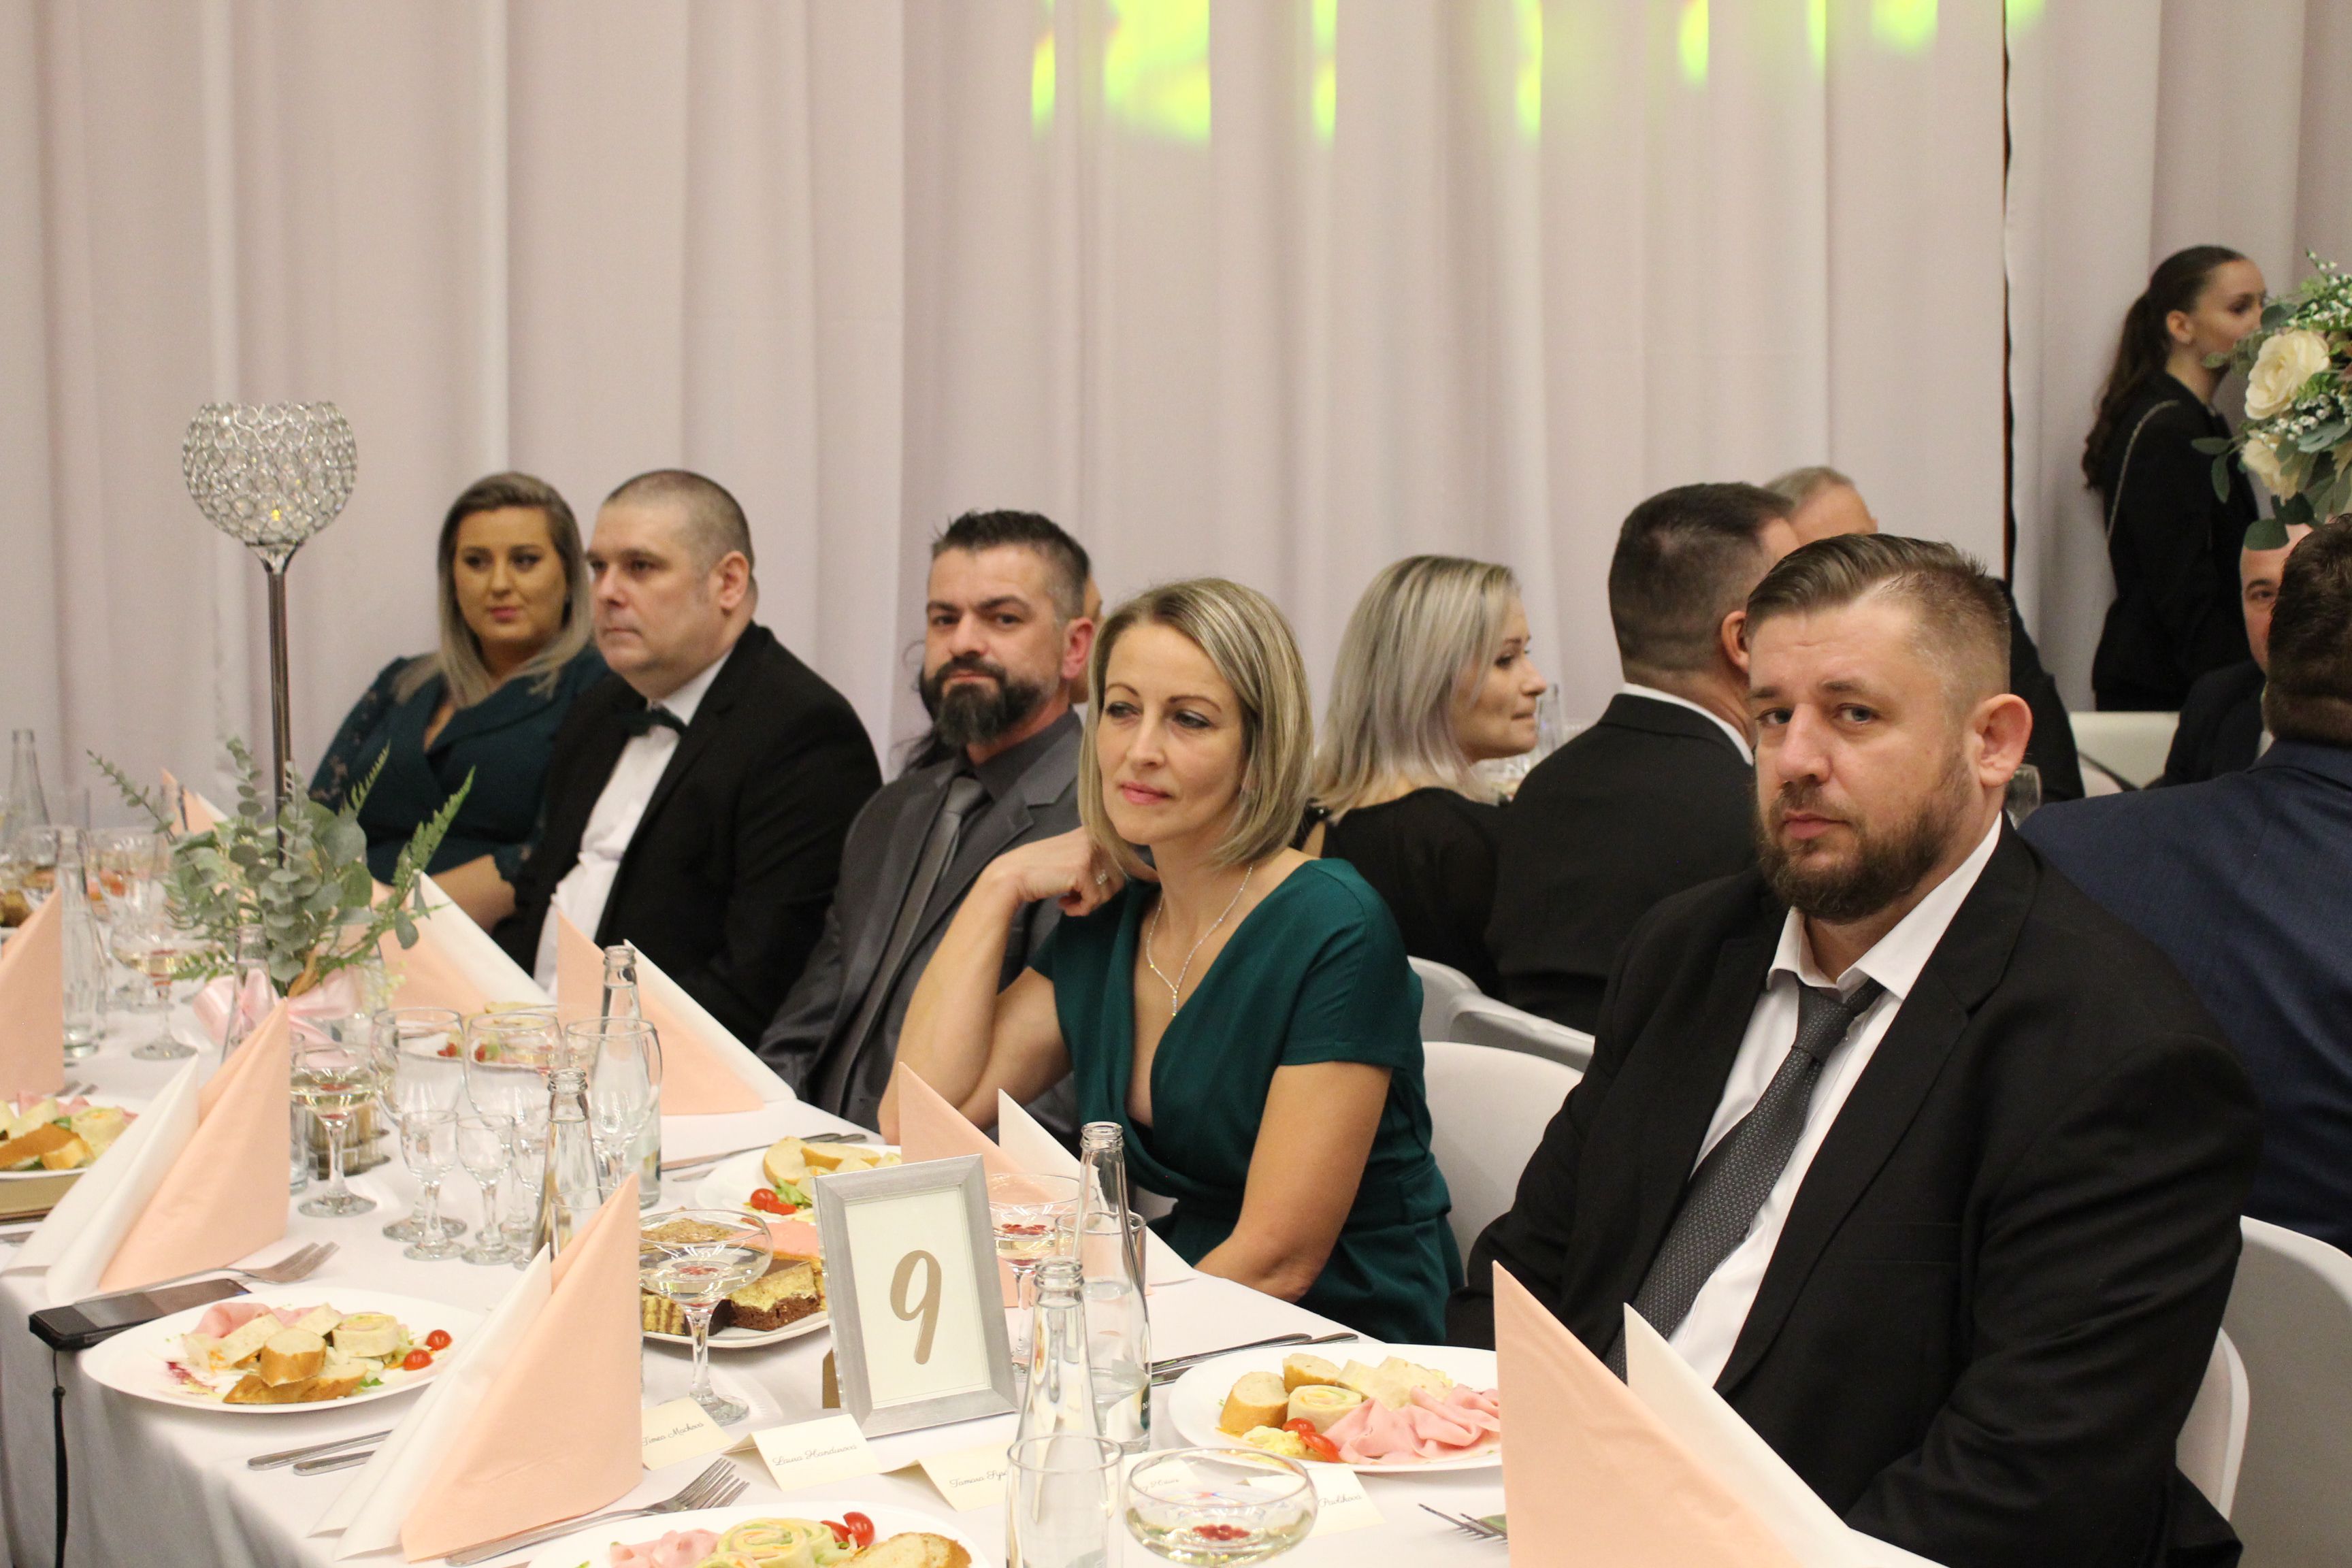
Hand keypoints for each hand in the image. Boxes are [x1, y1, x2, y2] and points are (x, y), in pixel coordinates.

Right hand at [988, 828, 1126, 916]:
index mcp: (1092, 832)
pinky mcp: (1082, 870)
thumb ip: (1093, 857)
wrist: (1012, 875)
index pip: (1124, 856)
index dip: (1127, 875)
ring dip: (1089, 902)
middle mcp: (1093, 838)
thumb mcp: (1070, 854)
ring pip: (1109, 890)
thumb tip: (1124, 874)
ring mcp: (1088, 852)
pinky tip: (1064, 906)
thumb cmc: (1038, 869)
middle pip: (1118, 877)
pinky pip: (1094, 900)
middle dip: (1099, 894)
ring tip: (1069, 901)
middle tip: (1077, 898)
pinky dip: (1080, 909)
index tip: (1122, 884)